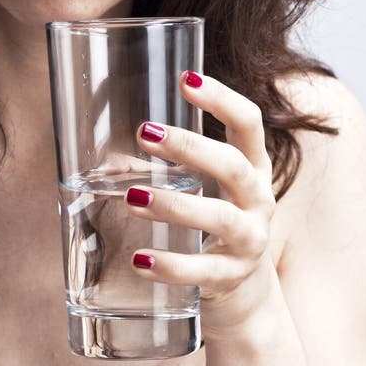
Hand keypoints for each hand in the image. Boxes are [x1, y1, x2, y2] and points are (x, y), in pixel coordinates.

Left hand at [126, 70, 278, 339]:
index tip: (186, 79)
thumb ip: (180, 153)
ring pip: (218, 218)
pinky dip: (170, 266)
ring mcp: (251, 239)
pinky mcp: (233, 276)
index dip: (222, 98)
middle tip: (143, 133)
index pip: (247, 122)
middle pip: (233, 165)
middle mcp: (259, 198)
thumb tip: (106, 118)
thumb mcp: (212, 179)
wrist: (244, 287)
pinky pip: (203, 272)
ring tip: (132, 197)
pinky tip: (139, 259)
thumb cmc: (215, 213)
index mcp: (253, 164)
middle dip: (189, 147)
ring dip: (174, 205)